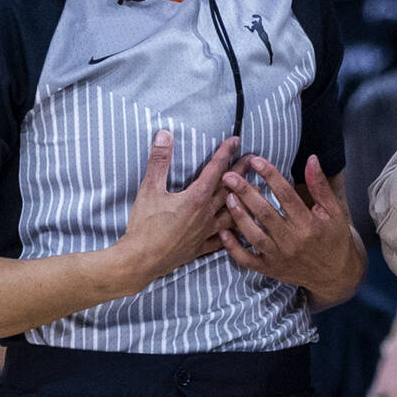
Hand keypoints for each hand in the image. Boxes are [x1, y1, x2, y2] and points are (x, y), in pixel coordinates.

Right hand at [111, 131, 238, 293]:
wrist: (140, 261)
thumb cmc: (144, 226)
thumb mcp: (149, 189)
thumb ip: (159, 161)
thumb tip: (164, 135)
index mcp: (196, 198)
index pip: (215, 170)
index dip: (225, 153)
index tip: (236, 141)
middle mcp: (206, 214)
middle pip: (229, 189)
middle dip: (242, 172)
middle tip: (254, 159)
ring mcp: (205, 233)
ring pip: (232, 214)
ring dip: (244, 200)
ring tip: (256, 192)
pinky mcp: (200, 248)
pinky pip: (223, 240)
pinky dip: (233, 232)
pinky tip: (240, 229)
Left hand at [219, 155, 361, 304]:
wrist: (336, 276)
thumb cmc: (335, 239)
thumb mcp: (334, 211)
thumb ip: (320, 186)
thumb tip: (311, 159)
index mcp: (308, 224)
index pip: (286, 195)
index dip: (270, 175)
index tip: (255, 160)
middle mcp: (292, 241)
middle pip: (265, 213)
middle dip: (245, 192)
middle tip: (229, 175)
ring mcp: (279, 257)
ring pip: (254, 235)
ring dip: (238, 216)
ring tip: (227, 197)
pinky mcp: (270, 269)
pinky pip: (248, 260)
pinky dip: (233, 248)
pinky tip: (224, 232)